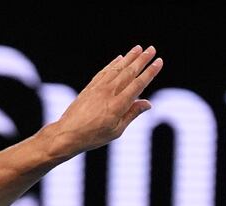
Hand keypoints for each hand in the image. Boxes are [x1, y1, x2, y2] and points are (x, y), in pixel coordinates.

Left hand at [48, 46, 162, 154]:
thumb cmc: (93, 137)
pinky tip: (119, 58)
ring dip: (129, 57)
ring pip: (117, 68)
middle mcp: (109, 93)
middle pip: (129, 72)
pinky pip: (104, 72)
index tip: (159, 62)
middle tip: (152, 49)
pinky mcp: (90, 87)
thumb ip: (132, 114)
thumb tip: (148, 103)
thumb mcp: (116, 131)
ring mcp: (98, 88)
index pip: (138, 84)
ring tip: (138, 48)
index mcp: (118, 105)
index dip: (150, 72)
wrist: (67, 134)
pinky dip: (113, 64)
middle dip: (142, 59)